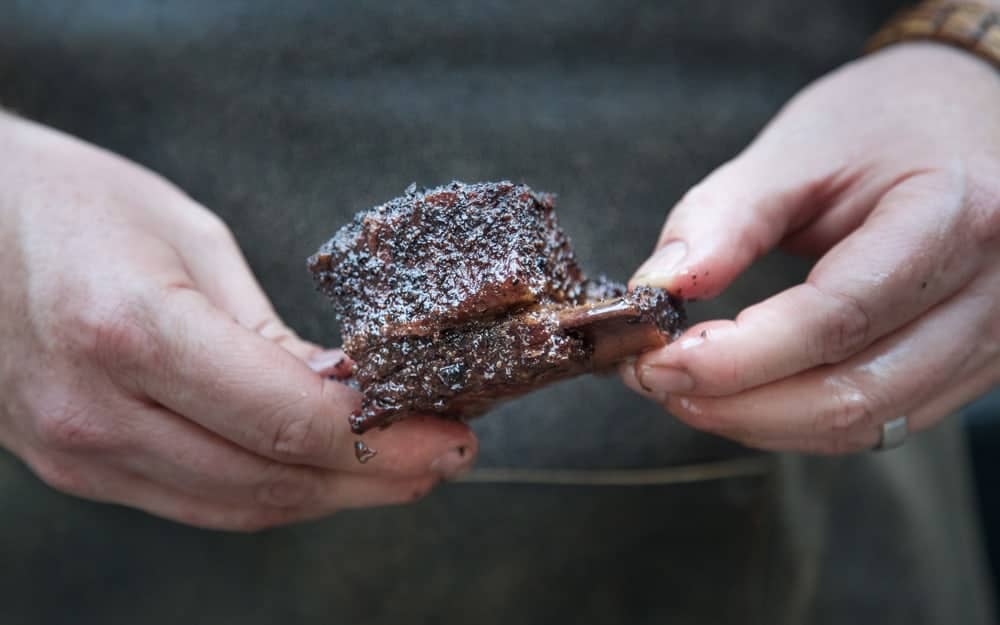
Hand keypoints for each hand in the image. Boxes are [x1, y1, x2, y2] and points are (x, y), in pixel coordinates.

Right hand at [0, 113, 476, 529]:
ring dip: (334, 494)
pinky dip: (275, 494)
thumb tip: (348, 393)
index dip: (383, 439)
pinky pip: (201, 501)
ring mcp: (80, 453)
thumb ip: (268, 332)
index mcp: (129, 328)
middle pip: (272, 477)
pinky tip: (326, 472)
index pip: (287, 417)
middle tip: (444, 456)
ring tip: (402, 468)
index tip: (449, 435)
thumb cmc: (75, 204)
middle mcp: (98, 409)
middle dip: (376, 475)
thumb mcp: (190, 239)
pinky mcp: (78, 469)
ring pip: (240, 506)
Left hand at [622, 43, 999, 453]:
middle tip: (656, 380)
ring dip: (760, 422)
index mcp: (950, 215)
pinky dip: (799, 420)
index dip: (738, 357)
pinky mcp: (972, 366)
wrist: (964, 116)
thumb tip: (658, 291)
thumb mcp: (795, 148)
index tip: (659, 360)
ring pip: (865, 424)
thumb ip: (722, 219)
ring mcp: (990, 339)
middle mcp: (990, 292)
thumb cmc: (883, 121)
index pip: (836, 318)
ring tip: (687, 389)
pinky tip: (743, 395)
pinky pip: (879, 422)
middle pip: (852, 393)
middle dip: (736, 404)